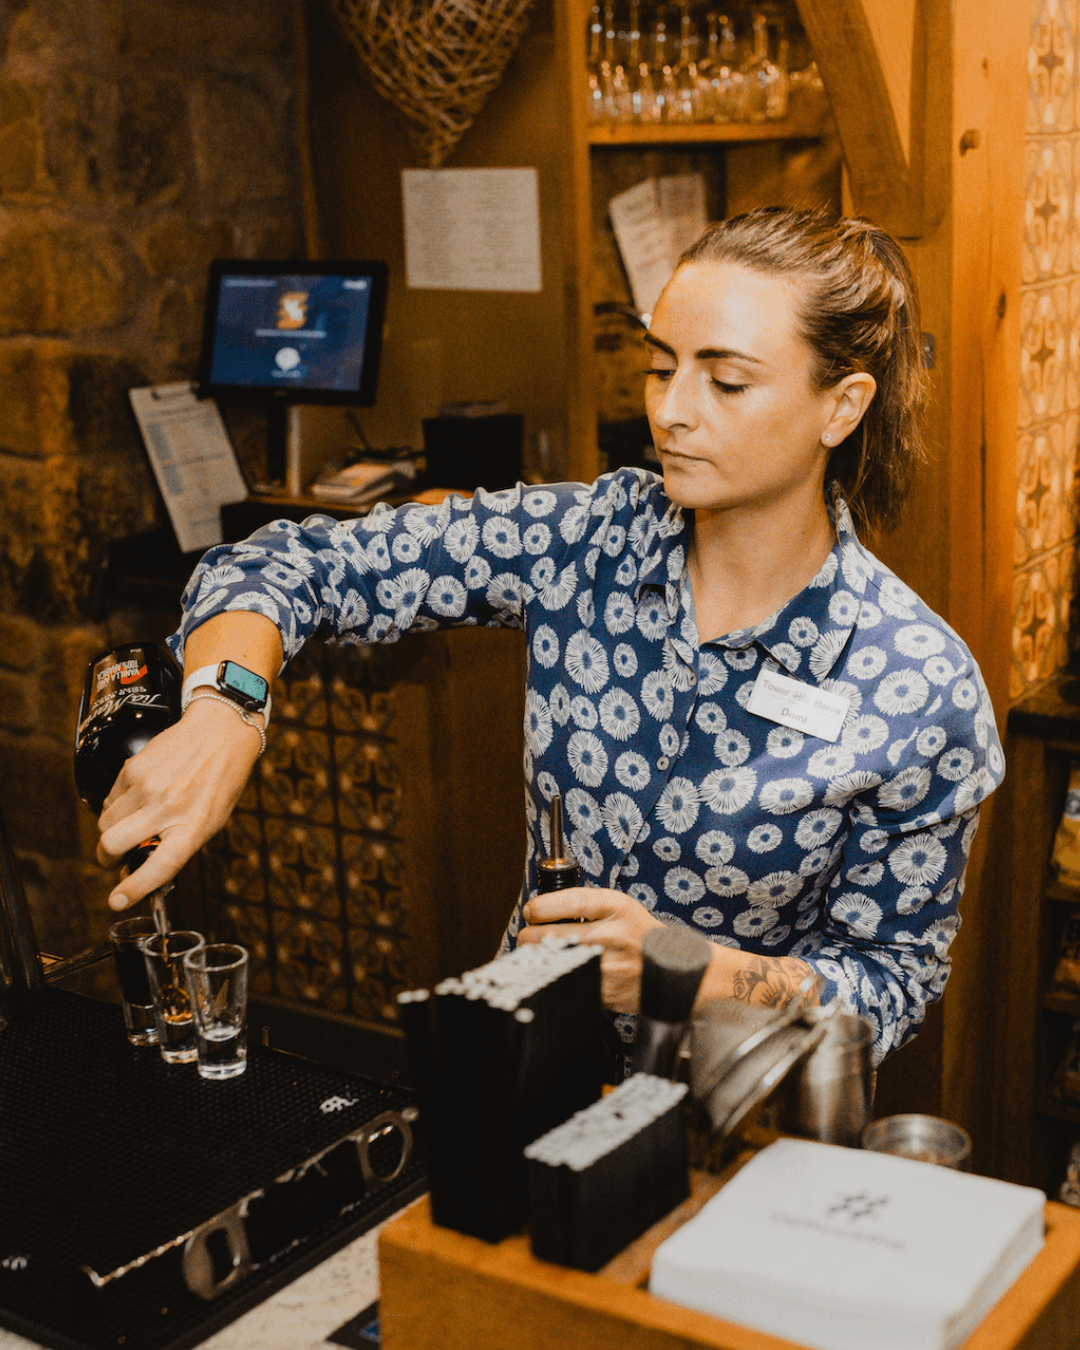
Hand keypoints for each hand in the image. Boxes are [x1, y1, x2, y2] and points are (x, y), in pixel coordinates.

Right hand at [96, 698, 262, 908]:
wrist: (220, 733)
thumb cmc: (220, 781)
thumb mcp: (211, 821)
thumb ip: (179, 846)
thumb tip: (141, 871)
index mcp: (193, 826)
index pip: (159, 866)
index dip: (135, 888)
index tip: (117, 900)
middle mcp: (168, 807)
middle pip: (112, 844)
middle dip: (106, 858)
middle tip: (113, 858)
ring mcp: (147, 786)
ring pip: (105, 823)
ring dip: (110, 831)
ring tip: (131, 824)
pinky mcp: (133, 768)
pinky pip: (110, 799)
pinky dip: (116, 806)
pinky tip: (137, 799)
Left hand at [519, 887, 664, 1013]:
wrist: (672, 969)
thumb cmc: (638, 934)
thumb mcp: (619, 906)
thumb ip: (584, 904)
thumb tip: (540, 909)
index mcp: (616, 909)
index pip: (571, 902)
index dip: (542, 906)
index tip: (531, 911)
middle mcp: (611, 936)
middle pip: (551, 935)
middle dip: (530, 935)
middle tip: (529, 935)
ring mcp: (606, 967)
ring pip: (552, 963)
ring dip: (538, 959)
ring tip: (541, 953)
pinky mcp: (602, 992)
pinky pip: (564, 983)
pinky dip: (554, 978)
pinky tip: (557, 971)